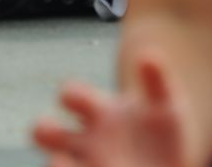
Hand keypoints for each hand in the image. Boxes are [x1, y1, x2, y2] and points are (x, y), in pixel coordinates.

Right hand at [32, 53, 185, 166]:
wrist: (168, 164)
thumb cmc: (162, 130)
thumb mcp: (166, 104)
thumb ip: (159, 81)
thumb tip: (148, 55)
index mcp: (97, 111)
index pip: (70, 94)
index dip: (70, 95)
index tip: (81, 103)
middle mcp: (84, 141)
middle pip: (43, 130)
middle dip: (43, 130)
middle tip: (58, 139)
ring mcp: (86, 165)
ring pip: (56, 163)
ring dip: (58, 165)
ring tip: (68, 164)